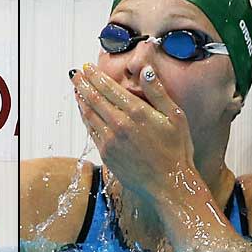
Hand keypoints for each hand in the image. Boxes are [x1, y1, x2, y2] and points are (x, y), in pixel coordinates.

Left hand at [70, 63, 194, 201]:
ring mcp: (110, 140)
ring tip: (76, 88)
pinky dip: (85, 117)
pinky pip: (91, 130)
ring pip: (89, 114)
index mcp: (137, 112)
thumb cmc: (176, 150)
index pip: (109, 88)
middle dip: (82, 83)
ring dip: (81, 99)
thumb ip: (158, 92)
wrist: (169, 184)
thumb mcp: (175, 116)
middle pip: (94, 98)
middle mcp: (120, 124)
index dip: (96, 76)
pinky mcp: (106, 154)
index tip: (88, 67)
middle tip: (75, 73)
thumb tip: (146, 71)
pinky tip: (84, 111)